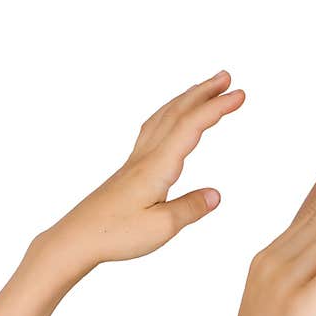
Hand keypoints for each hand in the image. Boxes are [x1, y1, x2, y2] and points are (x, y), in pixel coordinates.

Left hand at [30, 71, 244, 270]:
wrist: (75, 239)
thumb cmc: (114, 234)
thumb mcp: (161, 228)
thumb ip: (191, 208)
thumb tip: (216, 194)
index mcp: (157, 166)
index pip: (191, 128)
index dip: (216, 108)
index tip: (240, 94)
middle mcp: (146, 156)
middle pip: (177, 113)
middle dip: (204, 92)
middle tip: (227, 77)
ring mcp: (136, 160)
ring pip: (164, 117)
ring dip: (187, 98)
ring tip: (205, 88)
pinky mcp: (131, 168)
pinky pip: (153, 129)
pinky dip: (169, 113)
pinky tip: (172, 116)